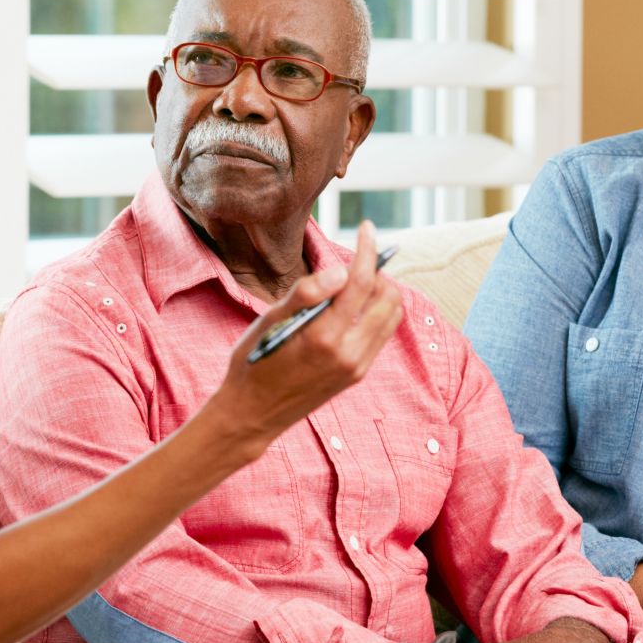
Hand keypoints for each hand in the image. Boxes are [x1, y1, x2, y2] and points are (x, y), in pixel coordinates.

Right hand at [206, 220, 402, 458]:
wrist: (252, 414)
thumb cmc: (253, 362)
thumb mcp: (269, 322)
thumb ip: (305, 293)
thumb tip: (340, 270)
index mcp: (324, 337)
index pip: (362, 282)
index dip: (367, 250)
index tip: (365, 227)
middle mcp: (349, 354)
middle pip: (387, 297)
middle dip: (377, 270)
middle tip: (355, 259)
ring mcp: (357, 366)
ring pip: (391, 316)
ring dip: (380, 292)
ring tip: (354, 281)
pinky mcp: (357, 374)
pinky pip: (381, 334)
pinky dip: (376, 312)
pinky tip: (352, 307)